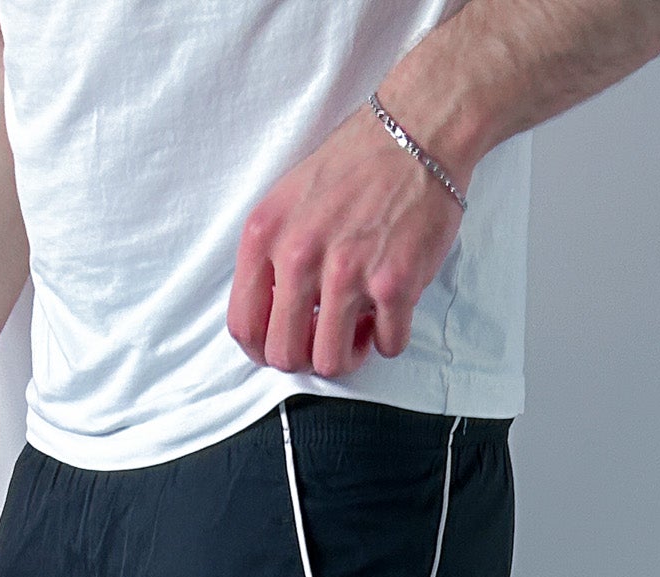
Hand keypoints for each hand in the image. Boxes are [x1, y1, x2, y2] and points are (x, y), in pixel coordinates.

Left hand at [227, 104, 467, 378]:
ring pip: (333, 362)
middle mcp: (299, 256)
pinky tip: (392, 307)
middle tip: (327, 337)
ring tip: (360, 326)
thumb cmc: (353, 165)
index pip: (244, 327)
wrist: (414, 132)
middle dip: (307, 358)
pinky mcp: (393, 283)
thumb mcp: (286, 201)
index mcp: (265, 237)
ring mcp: (347, 272)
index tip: (286, 343)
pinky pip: (387, 345)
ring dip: (349, 354)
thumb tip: (272, 318)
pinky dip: (391, 335)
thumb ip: (272, 257)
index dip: (264, 350)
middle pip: (286, 356)